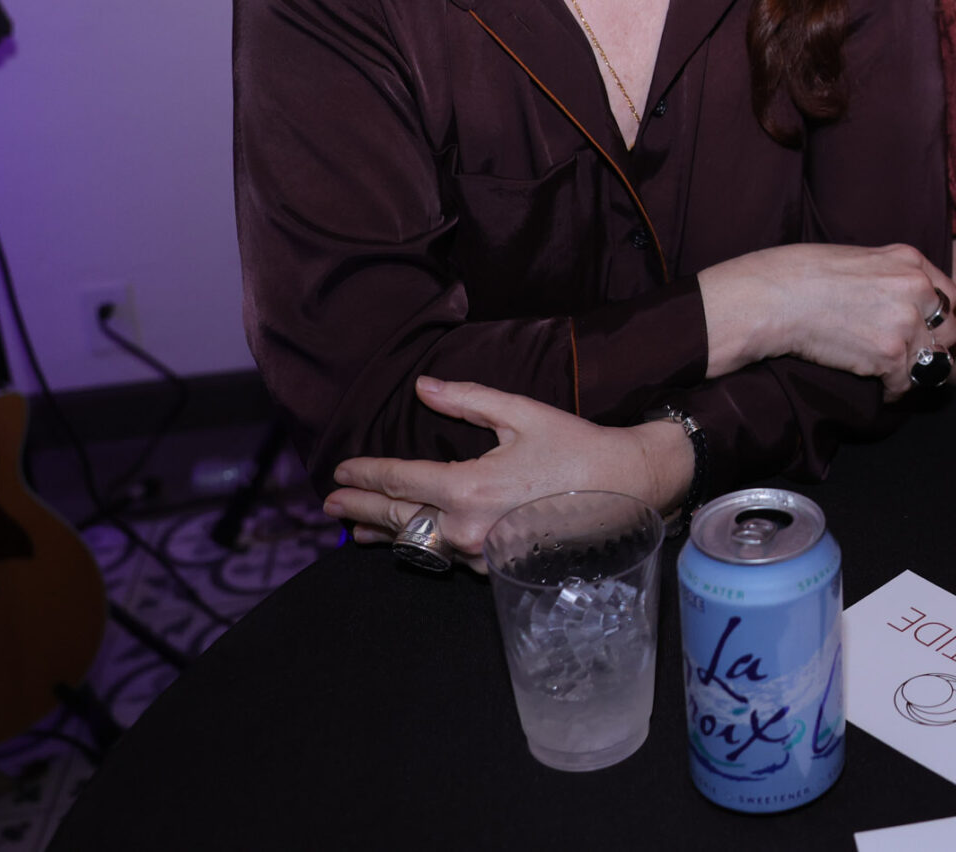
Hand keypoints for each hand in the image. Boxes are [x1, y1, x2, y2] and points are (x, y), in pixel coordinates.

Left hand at [323, 376, 690, 572]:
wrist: (625, 489)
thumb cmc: (574, 447)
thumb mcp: (519, 413)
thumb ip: (465, 399)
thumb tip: (422, 387)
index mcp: (468, 485)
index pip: (399, 481)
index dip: (365, 474)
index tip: (341, 469)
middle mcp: (467, 526)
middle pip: (397, 519)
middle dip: (358, 510)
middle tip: (330, 505)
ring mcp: (480, 554)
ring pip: (418, 544)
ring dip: (383, 534)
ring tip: (355, 530)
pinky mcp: (496, 569)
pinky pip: (449, 556)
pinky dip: (424, 545)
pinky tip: (410, 540)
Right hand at [697, 243, 955, 399]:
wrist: (774, 297)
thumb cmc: (800, 274)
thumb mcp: (858, 258)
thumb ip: (888, 275)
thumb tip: (899, 300)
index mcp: (909, 260)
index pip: (949, 295)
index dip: (937, 318)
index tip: (924, 333)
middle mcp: (917, 287)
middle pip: (949, 330)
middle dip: (932, 347)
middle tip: (911, 360)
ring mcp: (907, 321)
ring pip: (933, 361)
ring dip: (914, 372)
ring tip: (892, 377)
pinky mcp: (892, 354)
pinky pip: (906, 384)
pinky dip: (892, 391)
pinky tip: (876, 387)